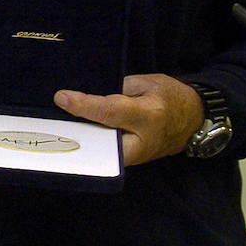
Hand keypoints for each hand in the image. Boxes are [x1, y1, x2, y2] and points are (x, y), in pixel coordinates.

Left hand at [53, 73, 203, 165]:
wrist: (194, 120)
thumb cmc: (170, 96)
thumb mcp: (147, 82)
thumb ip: (119, 88)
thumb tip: (88, 93)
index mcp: (149, 114)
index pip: (110, 111)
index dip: (84, 105)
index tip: (61, 97)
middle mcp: (142, 140)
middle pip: (102, 139)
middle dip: (77, 132)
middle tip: (51, 121)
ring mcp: (137, 156)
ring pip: (101, 154)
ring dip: (80, 142)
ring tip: (55, 130)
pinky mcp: (131, 163)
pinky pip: (105, 157)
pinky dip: (89, 148)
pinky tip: (72, 137)